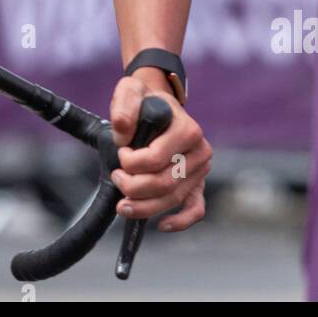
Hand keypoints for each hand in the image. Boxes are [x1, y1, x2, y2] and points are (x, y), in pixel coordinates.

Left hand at [108, 72, 210, 232]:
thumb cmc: (145, 101)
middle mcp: (200, 151)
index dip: (131, 162)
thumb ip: (124, 106)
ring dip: (145, 207)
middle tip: (117, 178)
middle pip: (165, 182)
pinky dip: (181, 221)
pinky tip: (162, 225)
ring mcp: (200, 170)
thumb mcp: (131, 91)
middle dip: (134, 187)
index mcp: (188, 129)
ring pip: (174, 198)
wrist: (158, 107)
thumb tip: (122, 132)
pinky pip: (196, 208)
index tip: (121, 152)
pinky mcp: (198, 184)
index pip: (157, 158)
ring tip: (122, 206)